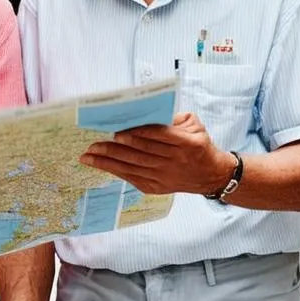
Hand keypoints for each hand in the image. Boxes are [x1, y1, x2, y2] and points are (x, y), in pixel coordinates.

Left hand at [80, 111, 235, 196]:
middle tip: (94, 143)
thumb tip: (146, 113)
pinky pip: (132, 178)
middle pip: (141, 153)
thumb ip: (174, 119)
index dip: (138, 134)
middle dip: (115, 148)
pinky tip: (100, 165)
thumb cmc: (199, 145)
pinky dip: (115, 171)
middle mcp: (175, 161)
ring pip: (133, 167)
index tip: (118, 131)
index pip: (159, 136)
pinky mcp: (157, 187)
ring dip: (108, 161)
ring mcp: (164, 176)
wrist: (210, 175)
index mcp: (187, 143)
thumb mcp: (195, 126)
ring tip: (89, 155)